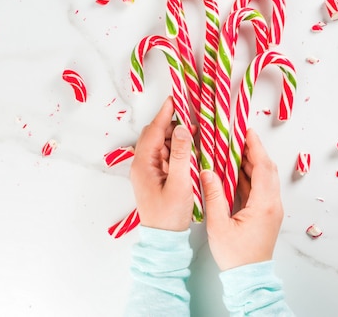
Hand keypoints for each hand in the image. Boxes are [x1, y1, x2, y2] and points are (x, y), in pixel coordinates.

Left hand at [130, 97, 193, 231]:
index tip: (176, 99)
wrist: (163, 239)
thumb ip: (181, 155)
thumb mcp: (180, 183)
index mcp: (143, 164)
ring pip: (161, 145)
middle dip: (172, 123)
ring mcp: (148, 171)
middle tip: (191, 115)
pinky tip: (190, 149)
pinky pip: (165, 156)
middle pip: (155, 135)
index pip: (153, 130)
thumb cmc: (169, 215)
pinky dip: (176, 149)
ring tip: (194, 132)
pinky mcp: (155, 178)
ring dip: (175, 137)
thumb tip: (183, 129)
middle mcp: (142, 165)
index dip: (165, 113)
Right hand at [200, 129, 283, 270]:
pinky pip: (261, 188)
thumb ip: (214, 196)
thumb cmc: (235, 255)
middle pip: (267, 169)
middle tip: (240, 136)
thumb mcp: (219, 225)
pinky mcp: (267, 214)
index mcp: (265, 204)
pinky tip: (237, 171)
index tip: (247, 131)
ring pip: (266, 178)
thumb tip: (207, 172)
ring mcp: (272, 209)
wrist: (249, 277)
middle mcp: (273, 204)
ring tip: (236, 149)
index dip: (255, 147)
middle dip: (255, 150)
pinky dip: (251, 176)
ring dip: (253, 163)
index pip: (262, 167)